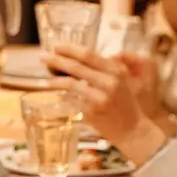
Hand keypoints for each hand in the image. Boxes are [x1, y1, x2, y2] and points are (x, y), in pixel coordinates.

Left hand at [42, 42, 164, 163]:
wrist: (133, 129)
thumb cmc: (124, 102)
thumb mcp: (120, 79)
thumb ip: (102, 67)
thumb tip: (73, 56)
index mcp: (115, 70)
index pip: (87, 54)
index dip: (68, 48)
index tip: (55, 46)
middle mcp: (108, 82)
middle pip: (75, 66)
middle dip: (56, 60)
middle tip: (43, 57)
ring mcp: (99, 98)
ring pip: (70, 83)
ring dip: (54, 79)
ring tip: (47, 77)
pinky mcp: (91, 112)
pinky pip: (71, 99)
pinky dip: (62, 95)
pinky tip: (58, 93)